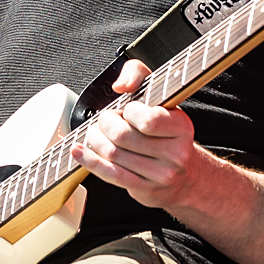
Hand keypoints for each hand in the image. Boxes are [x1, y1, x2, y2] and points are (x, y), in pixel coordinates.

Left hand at [72, 60, 219, 209]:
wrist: (185, 176)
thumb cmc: (166, 132)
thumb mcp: (160, 96)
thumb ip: (139, 74)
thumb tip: (121, 85)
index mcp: (181, 127)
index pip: (147, 119)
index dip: (128, 111)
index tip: (127, 110)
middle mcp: (175, 153)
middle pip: (123, 136)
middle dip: (104, 124)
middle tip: (105, 120)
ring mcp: (161, 175)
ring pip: (113, 154)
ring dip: (95, 140)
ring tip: (96, 133)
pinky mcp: (145, 190)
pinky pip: (111, 174)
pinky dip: (89, 160)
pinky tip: (78, 151)